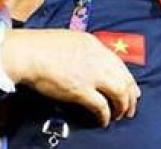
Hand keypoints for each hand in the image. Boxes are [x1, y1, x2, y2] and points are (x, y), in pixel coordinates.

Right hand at [1, 29, 139, 126]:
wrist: (28, 53)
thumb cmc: (41, 45)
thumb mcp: (70, 40)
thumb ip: (85, 50)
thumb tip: (91, 63)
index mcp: (94, 44)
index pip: (120, 63)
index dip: (128, 79)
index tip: (132, 89)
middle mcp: (97, 58)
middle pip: (124, 79)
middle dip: (130, 96)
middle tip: (130, 108)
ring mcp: (91, 75)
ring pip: (119, 93)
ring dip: (121, 107)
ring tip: (119, 115)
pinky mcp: (82, 90)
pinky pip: (102, 106)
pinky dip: (105, 116)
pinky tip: (103, 121)